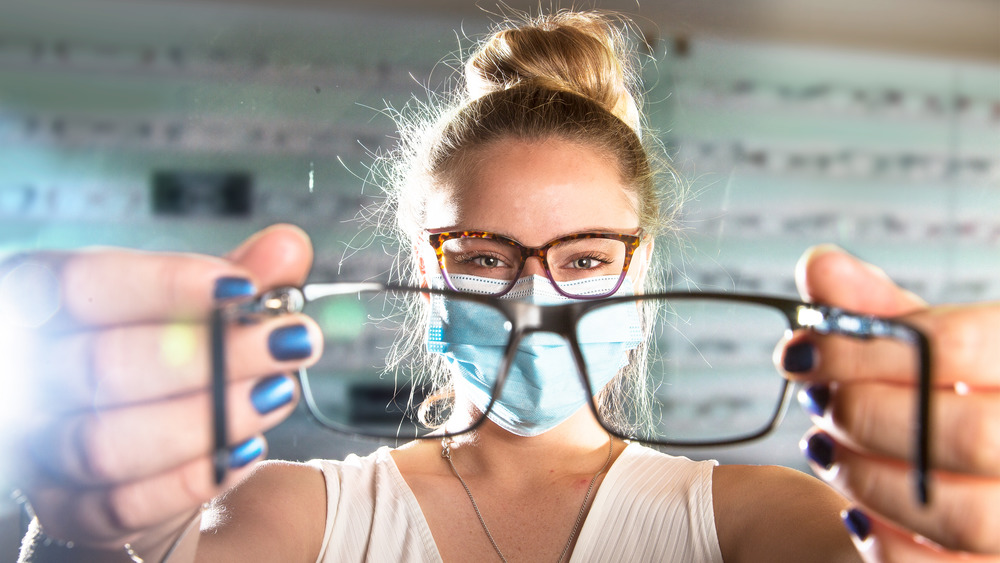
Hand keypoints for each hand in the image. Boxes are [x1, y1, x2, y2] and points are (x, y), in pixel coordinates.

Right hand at [0, 224, 322, 554]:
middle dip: (211, 353)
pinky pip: (126, 503)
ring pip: (109, 441)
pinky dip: (193, 477)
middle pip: (104, 363)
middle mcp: (27, 374)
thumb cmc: (158, 359)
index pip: (85, 283)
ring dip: (210, 417)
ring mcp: (38, 448)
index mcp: (40, 300)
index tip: (244, 288)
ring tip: (277, 392)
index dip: (165, 284)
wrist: (137, 452)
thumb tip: (287, 247)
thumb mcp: (195, 307)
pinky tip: (247, 448)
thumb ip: (239, 275)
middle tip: (289, 341)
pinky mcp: (69, 510)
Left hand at [782, 245, 999, 561]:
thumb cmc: (948, 400)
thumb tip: (820, 266)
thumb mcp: (927, 347)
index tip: (801, 350)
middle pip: (963, 432)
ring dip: (866, 477)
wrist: (974, 474)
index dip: (863, 348)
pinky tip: (855, 509)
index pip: (957, 347)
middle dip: (865, 414)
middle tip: (819, 401)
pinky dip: (884, 540)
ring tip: (826, 448)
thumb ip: (877, 309)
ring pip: (956, 513)